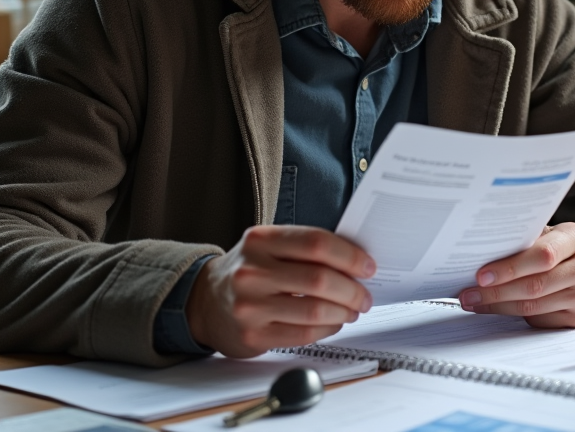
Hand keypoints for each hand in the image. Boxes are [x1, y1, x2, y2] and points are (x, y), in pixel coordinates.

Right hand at [185, 225, 375, 357]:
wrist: (206, 302)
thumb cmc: (249, 271)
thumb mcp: (268, 247)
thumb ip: (304, 248)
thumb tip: (356, 261)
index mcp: (260, 239)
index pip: (316, 243)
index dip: (349, 255)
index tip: (368, 266)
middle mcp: (252, 271)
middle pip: (319, 278)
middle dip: (352, 289)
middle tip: (365, 295)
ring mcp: (250, 305)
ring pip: (314, 309)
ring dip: (344, 312)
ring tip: (353, 310)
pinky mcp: (253, 335)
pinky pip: (303, 334)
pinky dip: (327, 329)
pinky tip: (334, 323)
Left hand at [458, 223, 574, 327]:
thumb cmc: (568, 246)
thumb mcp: (555, 232)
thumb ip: (528, 239)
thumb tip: (482, 251)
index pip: (543, 255)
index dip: (510, 267)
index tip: (481, 275)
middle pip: (535, 286)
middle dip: (495, 292)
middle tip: (468, 293)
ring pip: (534, 307)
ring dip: (498, 306)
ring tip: (474, 301)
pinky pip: (540, 320)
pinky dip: (514, 315)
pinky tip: (497, 308)